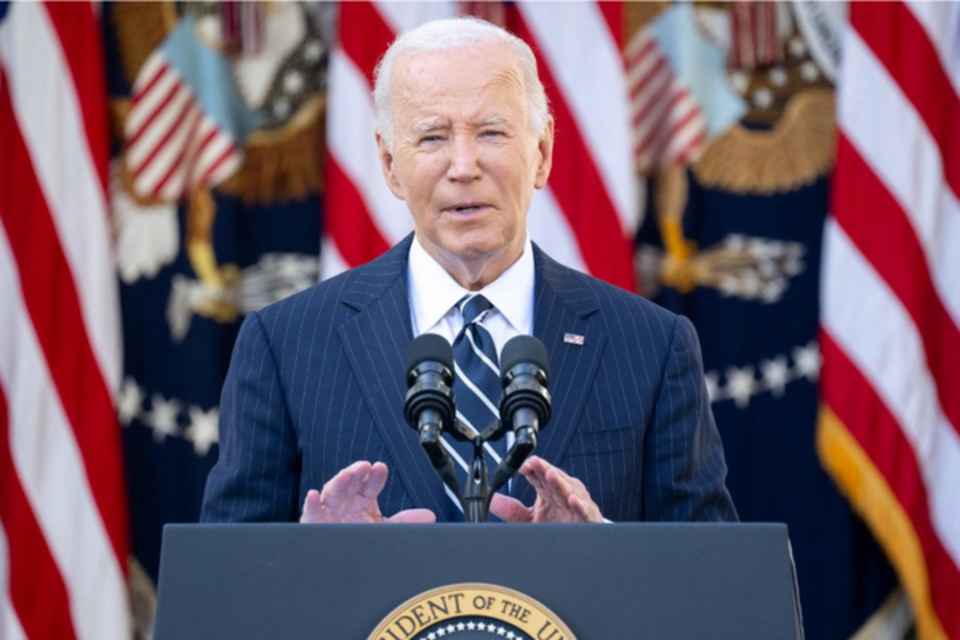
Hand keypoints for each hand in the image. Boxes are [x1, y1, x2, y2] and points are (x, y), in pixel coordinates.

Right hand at [299, 461, 435, 523]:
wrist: (340, 559)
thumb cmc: (359, 536)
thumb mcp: (383, 529)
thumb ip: (405, 522)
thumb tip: (429, 516)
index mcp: (362, 499)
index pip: (370, 484)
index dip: (375, 476)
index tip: (381, 468)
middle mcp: (346, 501)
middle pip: (351, 483)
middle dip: (356, 473)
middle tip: (364, 466)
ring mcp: (329, 510)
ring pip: (332, 492)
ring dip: (338, 482)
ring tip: (346, 475)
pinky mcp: (313, 522)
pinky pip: (310, 512)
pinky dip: (310, 504)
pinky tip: (312, 495)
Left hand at [488, 456, 602, 522]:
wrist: (576, 546)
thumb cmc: (557, 527)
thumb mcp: (528, 519)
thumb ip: (510, 509)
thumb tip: (491, 500)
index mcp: (548, 491)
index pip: (538, 475)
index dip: (530, 468)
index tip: (521, 466)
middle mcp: (563, 494)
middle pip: (554, 478)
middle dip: (544, 469)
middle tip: (534, 462)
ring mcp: (576, 505)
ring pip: (570, 490)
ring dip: (561, 482)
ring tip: (551, 475)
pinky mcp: (588, 519)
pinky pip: (585, 511)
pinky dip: (580, 505)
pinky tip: (573, 500)